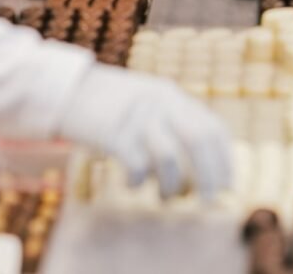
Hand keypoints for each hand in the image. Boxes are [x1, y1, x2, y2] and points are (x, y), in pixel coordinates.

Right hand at [58, 65, 231, 199]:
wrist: (65, 90)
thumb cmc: (108, 104)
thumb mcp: (146, 101)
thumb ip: (171, 121)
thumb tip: (200, 169)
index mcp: (171, 95)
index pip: (212, 128)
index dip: (224, 160)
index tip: (227, 186)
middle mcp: (159, 102)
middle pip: (198, 141)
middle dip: (210, 177)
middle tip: (208, 203)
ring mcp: (136, 116)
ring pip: (169, 159)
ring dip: (172, 187)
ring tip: (166, 197)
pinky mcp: (112, 132)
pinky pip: (137, 166)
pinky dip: (139, 182)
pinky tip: (132, 184)